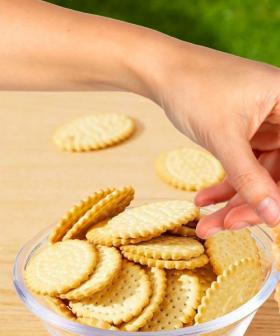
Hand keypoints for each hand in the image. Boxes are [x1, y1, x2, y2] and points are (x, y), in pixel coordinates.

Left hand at [151, 42, 279, 237]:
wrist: (162, 71)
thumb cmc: (194, 89)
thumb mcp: (223, 137)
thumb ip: (249, 178)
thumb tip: (274, 217)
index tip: (266, 221)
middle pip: (278, 174)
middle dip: (249, 204)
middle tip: (223, 225)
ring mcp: (265, 126)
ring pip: (258, 175)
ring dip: (232, 201)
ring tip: (206, 222)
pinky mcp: (245, 133)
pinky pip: (242, 166)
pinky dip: (224, 185)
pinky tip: (203, 199)